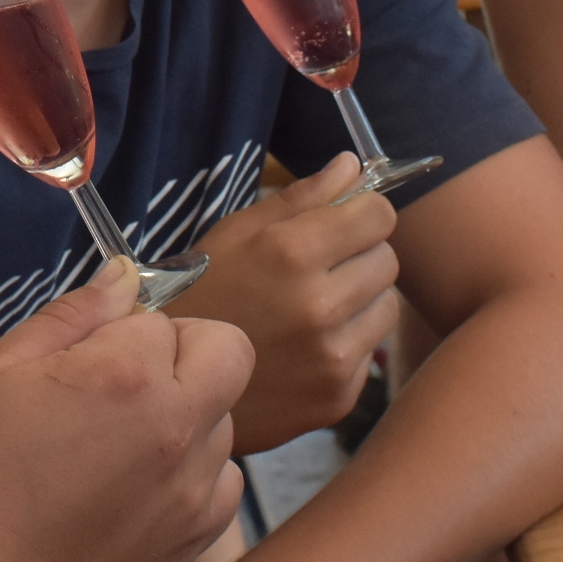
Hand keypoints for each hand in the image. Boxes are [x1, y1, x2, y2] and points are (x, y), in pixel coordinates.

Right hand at [0, 260, 252, 561]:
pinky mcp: (200, 538)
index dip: (118, 328)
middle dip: (183, 353)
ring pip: (223, 417)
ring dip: (186, 415)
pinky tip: (134, 492)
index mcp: (128, 374)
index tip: (82, 358)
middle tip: (122, 384)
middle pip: (227, 352)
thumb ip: (68, 317)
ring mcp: (198, 488)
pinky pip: (222, 479)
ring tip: (116, 448)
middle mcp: (180, 427)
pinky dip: (191, 474)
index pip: (158, 314)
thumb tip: (122, 277)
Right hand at [168, 155, 399, 451]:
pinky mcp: (339, 397)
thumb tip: (353, 164)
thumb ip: (301, 197)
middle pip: (388, 260)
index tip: (345, 220)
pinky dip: (348, 343)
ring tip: (317, 306)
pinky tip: (308, 346)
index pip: (379, 216)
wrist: (174, 384)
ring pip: (387, 306)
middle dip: (362, 255)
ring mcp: (333, 358)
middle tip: (323, 266)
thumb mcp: (236, 233)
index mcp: (291, 253)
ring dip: (362, 300)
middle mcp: (319, 305)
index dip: (363, 212)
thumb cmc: (202, 294)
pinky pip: (369, 351)